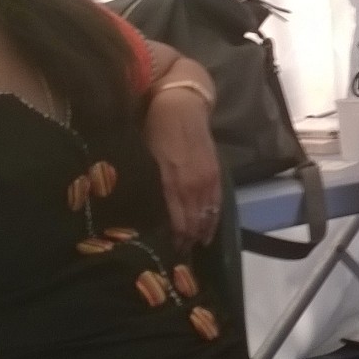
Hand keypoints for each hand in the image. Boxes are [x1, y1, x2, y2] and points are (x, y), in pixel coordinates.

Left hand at [143, 88, 223, 256]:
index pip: (177, 219)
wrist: (181, 101)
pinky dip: (213, 218)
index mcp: (172, 180)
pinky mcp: (215, 172)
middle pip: (193, 221)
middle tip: (178, 256)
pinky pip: (217, 202)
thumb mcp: (144, 155)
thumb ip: (147, 183)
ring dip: (201, 232)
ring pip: (207, 214)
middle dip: (186, 240)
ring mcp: (207, 178)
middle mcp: (193, 183)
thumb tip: (142, 209)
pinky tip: (208, 230)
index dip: (174, 238)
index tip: (167, 253)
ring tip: (193, 247)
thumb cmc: (155, 126)